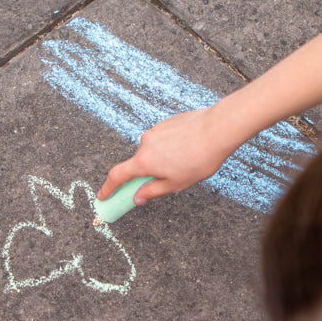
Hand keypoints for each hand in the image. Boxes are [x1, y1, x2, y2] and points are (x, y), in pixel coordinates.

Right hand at [97, 105, 236, 204]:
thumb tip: (137, 198)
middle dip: (148, 173)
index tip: (102, 196)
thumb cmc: (200, 158)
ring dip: (162, 160)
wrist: (219, 128)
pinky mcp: (167, 122)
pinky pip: (162, 140)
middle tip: (167, 179)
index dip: (108, 188)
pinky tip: (188, 150)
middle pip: (138, 163)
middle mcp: (145, 143)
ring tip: (186, 162)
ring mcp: (155, 131)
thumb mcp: (176, 184)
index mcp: (144, 161)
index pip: (117, 176)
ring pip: (152, 151)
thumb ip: (153, 191)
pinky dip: (170, 148)